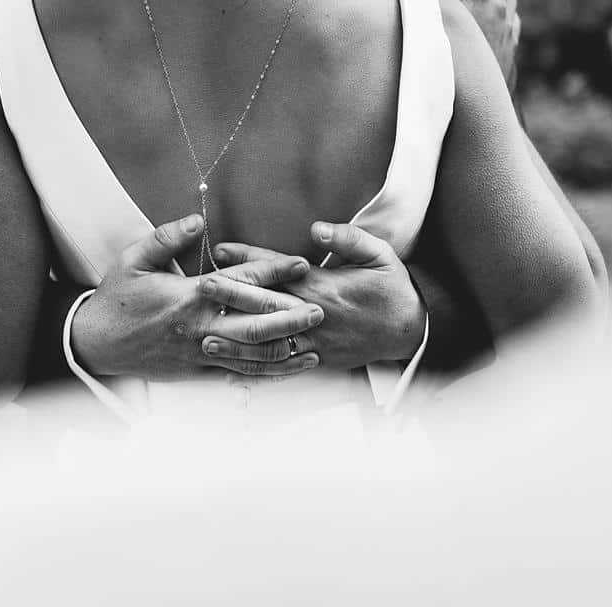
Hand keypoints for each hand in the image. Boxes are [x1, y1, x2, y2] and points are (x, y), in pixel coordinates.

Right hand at [70, 214, 324, 380]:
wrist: (95, 344)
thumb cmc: (116, 298)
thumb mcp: (133, 259)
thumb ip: (167, 238)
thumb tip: (199, 220)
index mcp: (188, 295)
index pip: (239, 282)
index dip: (273, 271)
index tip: (301, 264)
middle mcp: (200, 326)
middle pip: (253, 325)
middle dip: (290, 318)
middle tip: (320, 310)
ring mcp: (200, 352)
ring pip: (251, 355)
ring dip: (285, 351)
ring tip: (316, 345)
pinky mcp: (197, 370)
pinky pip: (238, 373)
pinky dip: (266, 373)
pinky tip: (288, 369)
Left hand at [203, 222, 425, 369]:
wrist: (411, 331)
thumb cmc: (393, 288)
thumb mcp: (380, 254)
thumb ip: (349, 239)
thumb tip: (317, 229)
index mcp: (324, 285)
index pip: (279, 269)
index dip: (249, 258)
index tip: (221, 250)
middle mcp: (314, 314)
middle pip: (266, 304)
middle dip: (231, 295)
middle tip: (201, 288)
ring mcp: (314, 340)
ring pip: (269, 342)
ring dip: (236, 341)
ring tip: (206, 338)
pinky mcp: (317, 360)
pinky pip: (283, 366)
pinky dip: (258, 370)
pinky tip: (234, 372)